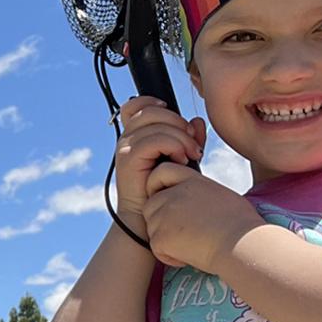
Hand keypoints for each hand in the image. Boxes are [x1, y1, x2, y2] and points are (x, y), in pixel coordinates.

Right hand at [114, 96, 205, 242]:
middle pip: (151, 110)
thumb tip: (196, 121)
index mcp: (134, 135)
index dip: (153, 102)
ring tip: (191, 155)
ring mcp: (125, 148)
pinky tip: (182, 160)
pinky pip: (155, 140)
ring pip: (156, 124)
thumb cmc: (164, 190)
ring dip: (181, 137)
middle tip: (193, 144)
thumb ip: (188, 138)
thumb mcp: (181, 158)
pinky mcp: (128, 159)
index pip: (135, 105)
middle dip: (178, 123)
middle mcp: (126, 138)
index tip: (176, 119)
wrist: (147, 219)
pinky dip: (174, 146)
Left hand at [141, 164, 262, 272]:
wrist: (241, 244)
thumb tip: (195, 199)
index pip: (161, 172)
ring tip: (193, 245)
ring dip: (166, 239)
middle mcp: (174, 194)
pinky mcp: (160, 237)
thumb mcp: (221, 194)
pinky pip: (156, 248)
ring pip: (151, 228)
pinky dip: (170, 256)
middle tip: (185, 233)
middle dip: (161, 219)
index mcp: (190, 180)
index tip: (170, 202)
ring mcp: (164, 215)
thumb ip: (199, 192)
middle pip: (151, 204)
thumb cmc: (241, 225)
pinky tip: (190, 257)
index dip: (159, 186)